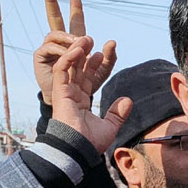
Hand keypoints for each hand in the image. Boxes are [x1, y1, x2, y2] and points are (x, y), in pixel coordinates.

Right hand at [34, 0, 115, 106]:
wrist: (73, 109)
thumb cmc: (86, 91)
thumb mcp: (101, 74)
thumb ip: (109, 60)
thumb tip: (112, 41)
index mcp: (75, 46)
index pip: (76, 25)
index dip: (76, 11)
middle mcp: (60, 45)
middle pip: (54, 20)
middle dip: (50, 3)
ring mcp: (49, 51)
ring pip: (54, 34)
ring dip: (68, 36)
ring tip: (82, 44)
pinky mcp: (41, 59)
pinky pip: (49, 49)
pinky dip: (61, 50)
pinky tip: (70, 54)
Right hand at [51, 36, 129, 152]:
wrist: (79, 148)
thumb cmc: (91, 142)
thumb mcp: (110, 126)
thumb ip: (118, 113)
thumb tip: (128, 100)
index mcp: (82, 101)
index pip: (88, 78)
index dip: (95, 66)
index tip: (103, 54)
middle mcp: (72, 94)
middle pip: (78, 69)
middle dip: (85, 54)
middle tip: (93, 40)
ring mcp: (64, 92)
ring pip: (69, 66)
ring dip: (77, 51)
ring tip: (86, 38)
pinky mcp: (59, 91)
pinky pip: (62, 70)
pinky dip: (69, 59)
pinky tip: (79, 49)